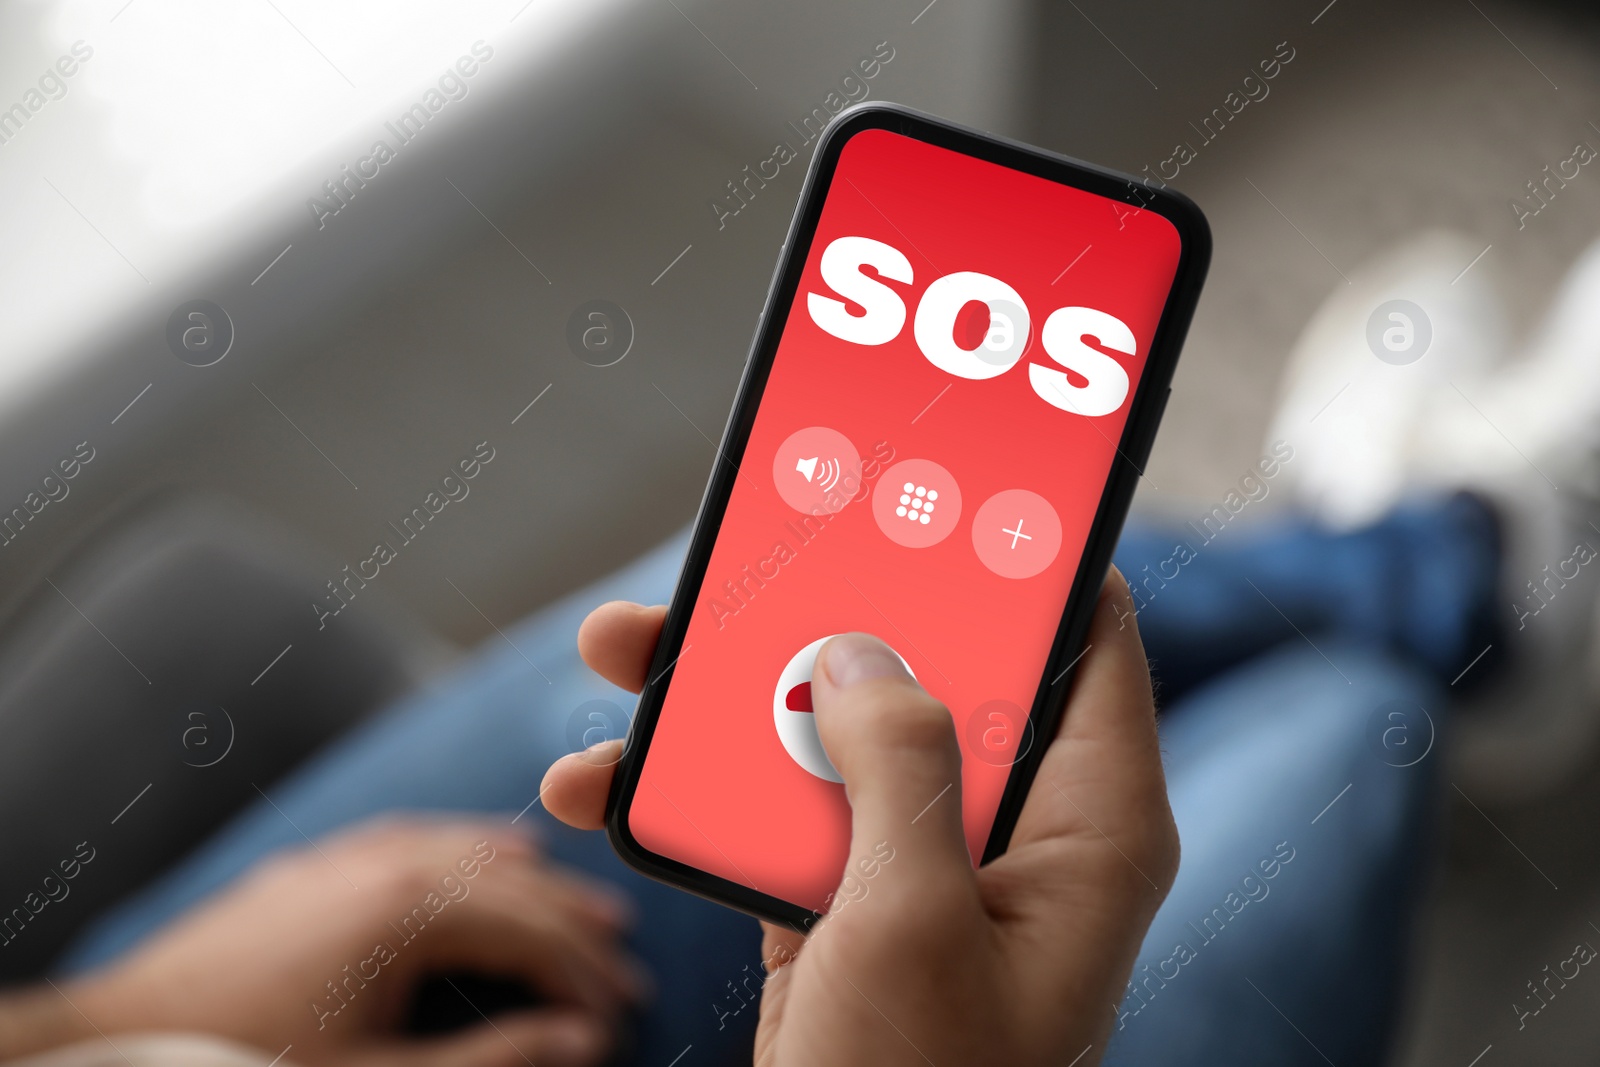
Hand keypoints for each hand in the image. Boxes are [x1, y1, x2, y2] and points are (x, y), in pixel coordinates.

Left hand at [70, 817, 645, 1066]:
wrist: (112, 1042)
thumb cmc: (244, 1066)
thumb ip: (492, 1060)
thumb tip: (580, 1041)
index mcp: (410, 911)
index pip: (531, 930)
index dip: (586, 974)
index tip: (622, 1012)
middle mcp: (385, 865)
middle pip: (509, 881)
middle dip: (572, 922)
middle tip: (623, 957)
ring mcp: (342, 861)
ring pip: (462, 849)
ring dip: (528, 878)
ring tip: (576, 900)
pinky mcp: (307, 872)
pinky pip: (408, 838)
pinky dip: (460, 848)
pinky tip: (474, 854)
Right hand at [543, 569, 1177, 1066]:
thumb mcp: (913, 920)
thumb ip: (894, 765)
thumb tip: (860, 651)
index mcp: (1088, 826)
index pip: (1087, 642)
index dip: (1029, 554)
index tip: (954, 478)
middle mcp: (1013, 831)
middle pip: (928, 671)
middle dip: (826, 611)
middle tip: (742, 552)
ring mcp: (923, 867)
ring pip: (833, 736)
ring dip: (727, 700)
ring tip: (623, 655)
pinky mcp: (846, 904)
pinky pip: (777, 814)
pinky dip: (699, 795)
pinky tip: (603, 782)